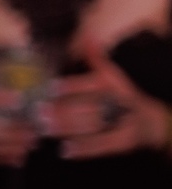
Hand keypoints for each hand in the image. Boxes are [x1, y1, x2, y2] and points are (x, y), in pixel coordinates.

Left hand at [39, 42, 168, 159]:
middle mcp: (120, 102)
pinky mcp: (124, 142)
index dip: (70, 87)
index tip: (50, 89)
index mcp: (114, 84)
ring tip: (45, 129)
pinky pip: (102, 145)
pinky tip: (64, 150)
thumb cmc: (122, 95)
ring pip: (93, 126)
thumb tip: (89, 37)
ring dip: (68, 129)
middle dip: (62, 111)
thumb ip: (97, 58)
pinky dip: (83, 149)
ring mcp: (124, 123)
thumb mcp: (112, 75)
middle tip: (39, 113)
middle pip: (89, 107)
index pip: (90, 84)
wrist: (149, 120)